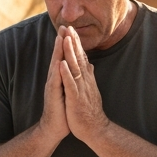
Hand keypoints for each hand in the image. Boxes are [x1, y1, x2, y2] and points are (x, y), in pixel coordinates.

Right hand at [37, 28, 69, 143]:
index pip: (64, 57)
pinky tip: (58, 62)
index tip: (71, 29)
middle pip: (58, 56)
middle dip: (61, 41)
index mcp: (61, 77)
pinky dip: (57, 71)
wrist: (54, 128)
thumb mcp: (69, 91)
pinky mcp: (53, 95)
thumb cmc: (62, 110)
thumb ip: (71, 79)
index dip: (67, 43)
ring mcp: (53, 86)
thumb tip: (77, 69)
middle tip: (64, 25)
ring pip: (56, 65)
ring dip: (57, 51)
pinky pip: (55, 81)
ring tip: (60, 37)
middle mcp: (55, 79)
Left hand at [59, 25, 108, 143]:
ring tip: (65, 38)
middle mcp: (85, 81)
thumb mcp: (90, 91)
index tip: (71, 29)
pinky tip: (62, 64)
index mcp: (86, 79)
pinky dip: (66, 74)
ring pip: (75, 67)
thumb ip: (89, 77)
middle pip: (79, 58)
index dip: (76, 43)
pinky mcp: (76, 99)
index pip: (81, 57)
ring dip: (70, 53)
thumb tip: (90, 65)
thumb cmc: (90, 111)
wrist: (94, 130)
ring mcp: (81, 89)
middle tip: (68, 26)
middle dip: (73, 42)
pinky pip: (71, 84)